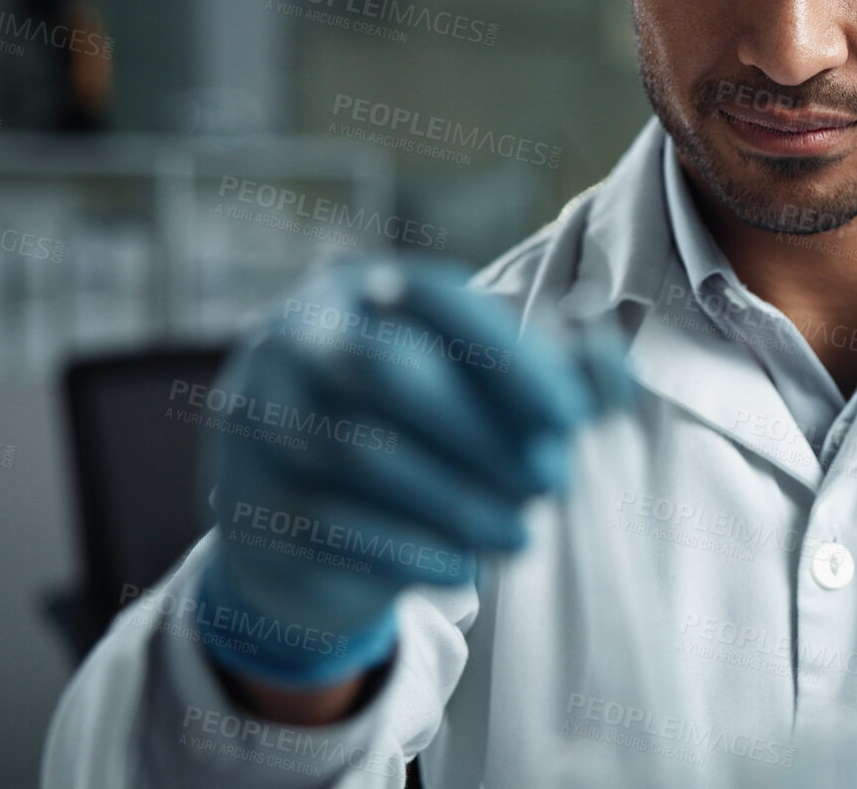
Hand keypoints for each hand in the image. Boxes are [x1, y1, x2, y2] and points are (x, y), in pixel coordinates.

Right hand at [192, 257, 634, 687]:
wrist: (302, 530)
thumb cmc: (420, 438)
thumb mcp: (488, 396)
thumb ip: (560, 375)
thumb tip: (607, 355)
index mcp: (359, 291)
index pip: (436, 299)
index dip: (511, 357)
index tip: (574, 418)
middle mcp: (296, 339)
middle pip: (390, 371)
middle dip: (483, 432)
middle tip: (553, 481)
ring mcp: (260, 419)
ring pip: (362, 452)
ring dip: (458, 500)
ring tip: (520, 533)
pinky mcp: (249, 501)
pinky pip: (331, 523)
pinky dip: (410, 548)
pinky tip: (464, 567)